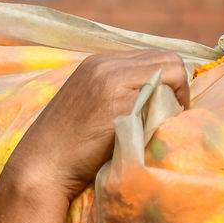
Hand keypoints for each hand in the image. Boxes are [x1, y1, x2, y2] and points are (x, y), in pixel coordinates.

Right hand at [0, 50, 189, 204]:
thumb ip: (118, 92)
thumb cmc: (68, 146)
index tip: (170, 106)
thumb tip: (158, 96)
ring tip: (168, 122)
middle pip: (169, 59)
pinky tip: (157, 131)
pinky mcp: (118, 104)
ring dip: (178, 98)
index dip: (171, 80)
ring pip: (172, 72)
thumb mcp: (91, 105)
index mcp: (99, 63)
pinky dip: (167, 113)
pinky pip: (162, 96)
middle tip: (176, 115)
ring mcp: (111, 82)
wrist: (43, 166)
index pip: (154, 56)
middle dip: (180, 87)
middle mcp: (105, 65)